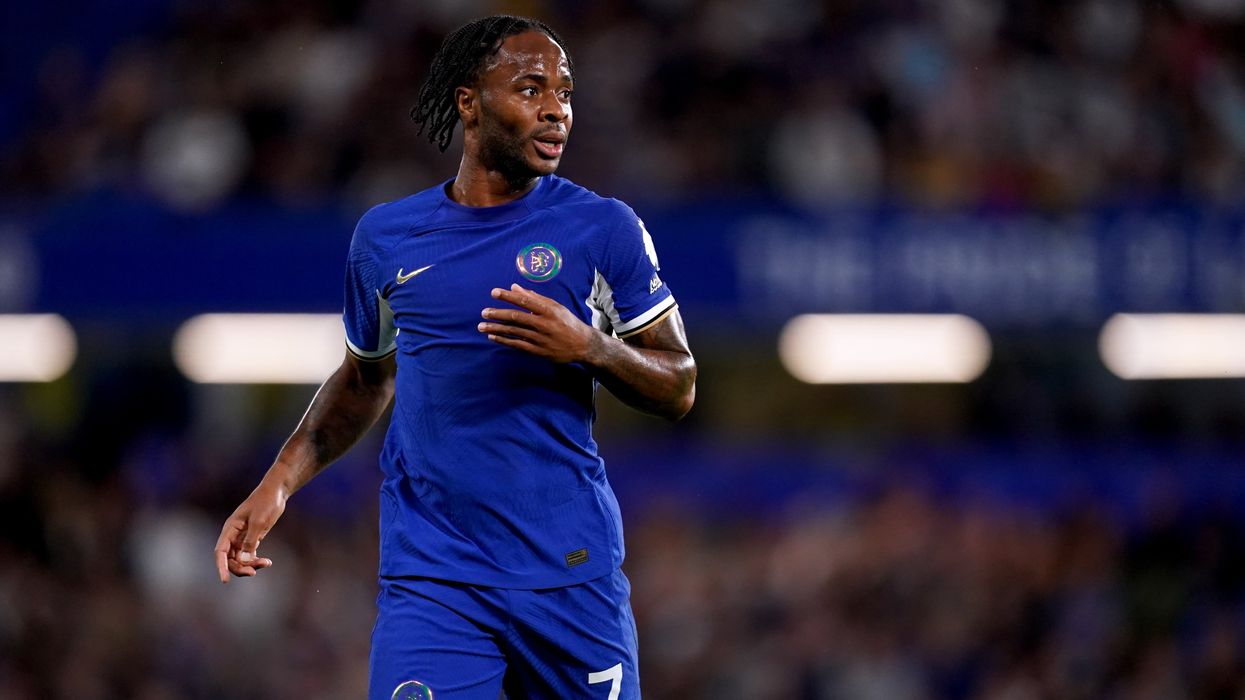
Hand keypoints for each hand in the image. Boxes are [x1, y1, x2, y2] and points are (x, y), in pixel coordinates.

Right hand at [214, 483, 283, 582]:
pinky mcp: (252, 538)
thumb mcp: (259, 522)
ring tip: (266, 563)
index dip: (221, 567)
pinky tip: (267, 562)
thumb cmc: (266, 503)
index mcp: (230, 528)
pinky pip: (249, 555)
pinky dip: (255, 560)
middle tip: (254, 572)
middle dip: (240, 568)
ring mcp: (242, 537)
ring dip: (250, 565)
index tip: (225, 581)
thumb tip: (243, 559)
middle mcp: (233, 534)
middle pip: (230, 558)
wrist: (276, 492)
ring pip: (240, 558)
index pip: (221, 552)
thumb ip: (250, 540)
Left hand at [479, 283, 601, 363]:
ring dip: (496, 329)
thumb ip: (534, 297)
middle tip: (483, 312)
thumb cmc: (566, 322)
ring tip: (482, 326)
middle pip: (516, 317)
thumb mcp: (554, 306)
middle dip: (497, 314)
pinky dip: (504, 341)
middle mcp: (544, 323)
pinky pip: (518, 345)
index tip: (494, 292)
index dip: (508, 296)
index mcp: (549, 310)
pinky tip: (493, 337)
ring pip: (514, 332)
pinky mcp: (538, 351)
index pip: (525, 300)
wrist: (582, 344)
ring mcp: (541, 338)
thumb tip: (514, 287)